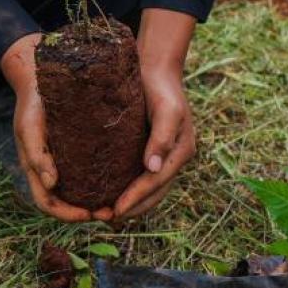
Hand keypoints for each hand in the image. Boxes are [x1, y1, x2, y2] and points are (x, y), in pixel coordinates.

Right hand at [0, 33, 99, 222]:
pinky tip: (119, 178)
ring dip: (95, 200)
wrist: (38, 76)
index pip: (48, 204)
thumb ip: (36, 154)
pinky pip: (86, 171)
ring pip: (78, 190)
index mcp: (35, 169)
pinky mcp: (74, 147)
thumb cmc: (31, 102)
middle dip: (86, 212)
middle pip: (65, 203)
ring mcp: (62, 159)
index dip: (67, 215)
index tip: (89, 214)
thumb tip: (51, 184)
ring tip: (118, 201)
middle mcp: (49, 169)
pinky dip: (99, 181)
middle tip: (111, 213)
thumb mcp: (29, 126)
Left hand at [111, 58, 195, 220]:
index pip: (156, 183)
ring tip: (105, 213)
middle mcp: (174, 158)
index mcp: (182, 151)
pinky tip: (109, 192)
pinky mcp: (150, 149)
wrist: (156, 68)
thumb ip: (162, 137)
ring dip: (130, 203)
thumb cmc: (161, 86)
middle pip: (154, 193)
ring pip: (148, 189)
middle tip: (105, 218)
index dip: (136, 199)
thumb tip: (153, 169)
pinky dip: (128, 188)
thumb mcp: (166, 108)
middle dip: (132, 208)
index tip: (115, 211)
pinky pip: (141, 175)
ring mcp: (163, 155)